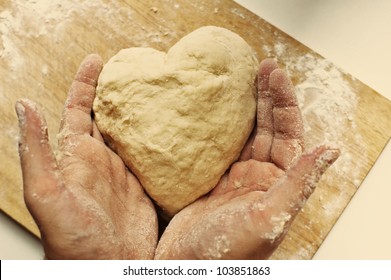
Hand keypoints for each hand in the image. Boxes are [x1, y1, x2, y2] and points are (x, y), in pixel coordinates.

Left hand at [15, 54, 157, 259]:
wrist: (107, 268)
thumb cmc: (72, 240)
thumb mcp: (47, 194)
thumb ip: (37, 151)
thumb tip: (25, 105)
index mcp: (77, 157)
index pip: (77, 110)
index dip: (85, 84)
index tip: (97, 60)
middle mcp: (101, 161)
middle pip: (107, 117)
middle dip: (116, 92)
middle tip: (131, 72)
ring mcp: (124, 173)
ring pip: (130, 133)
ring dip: (139, 112)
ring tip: (153, 92)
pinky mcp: (144, 186)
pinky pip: (152, 156)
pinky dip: (159, 140)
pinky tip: (170, 130)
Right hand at [155, 59, 339, 258]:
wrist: (185, 265)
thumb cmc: (227, 251)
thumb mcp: (268, 217)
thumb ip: (299, 184)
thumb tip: (331, 150)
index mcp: (279, 185)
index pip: (289, 134)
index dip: (285, 103)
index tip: (276, 74)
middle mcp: (263, 178)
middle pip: (271, 128)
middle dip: (268, 96)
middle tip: (263, 66)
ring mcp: (239, 177)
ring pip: (249, 133)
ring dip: (250, 107)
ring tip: (246, 78)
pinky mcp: (217, 179)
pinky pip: (225, 145)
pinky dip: (225, 126)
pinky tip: (221, 110)